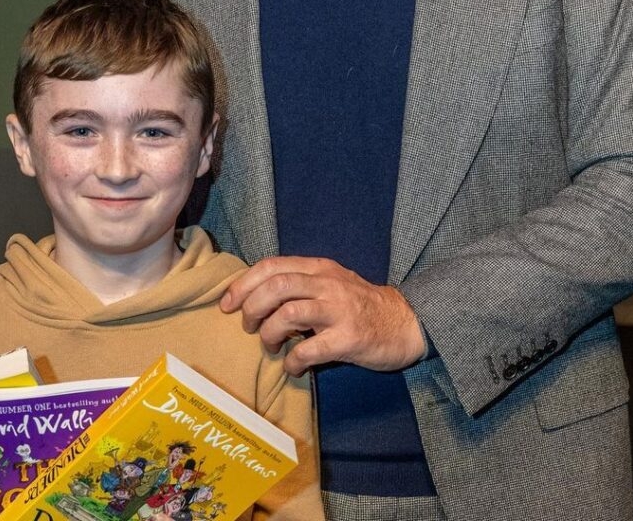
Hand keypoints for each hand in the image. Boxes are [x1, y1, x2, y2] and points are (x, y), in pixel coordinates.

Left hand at [220, 256, 425, 375]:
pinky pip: (309, 350)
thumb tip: (256, 297)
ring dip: (270, 333)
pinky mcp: (348, 338)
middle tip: (248, 326)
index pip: (271, 266)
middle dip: (251, 307)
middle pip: (275, 286)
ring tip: (270, 346)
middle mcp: (327, 283)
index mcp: (318, 268)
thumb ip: (299, 284)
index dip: (243, 284)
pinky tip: (293, 367)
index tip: (227, 304)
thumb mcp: (330, 283)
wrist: (404, 322)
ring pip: (288, 313)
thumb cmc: (359, 305)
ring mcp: (338, 310)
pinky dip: (292, 361)